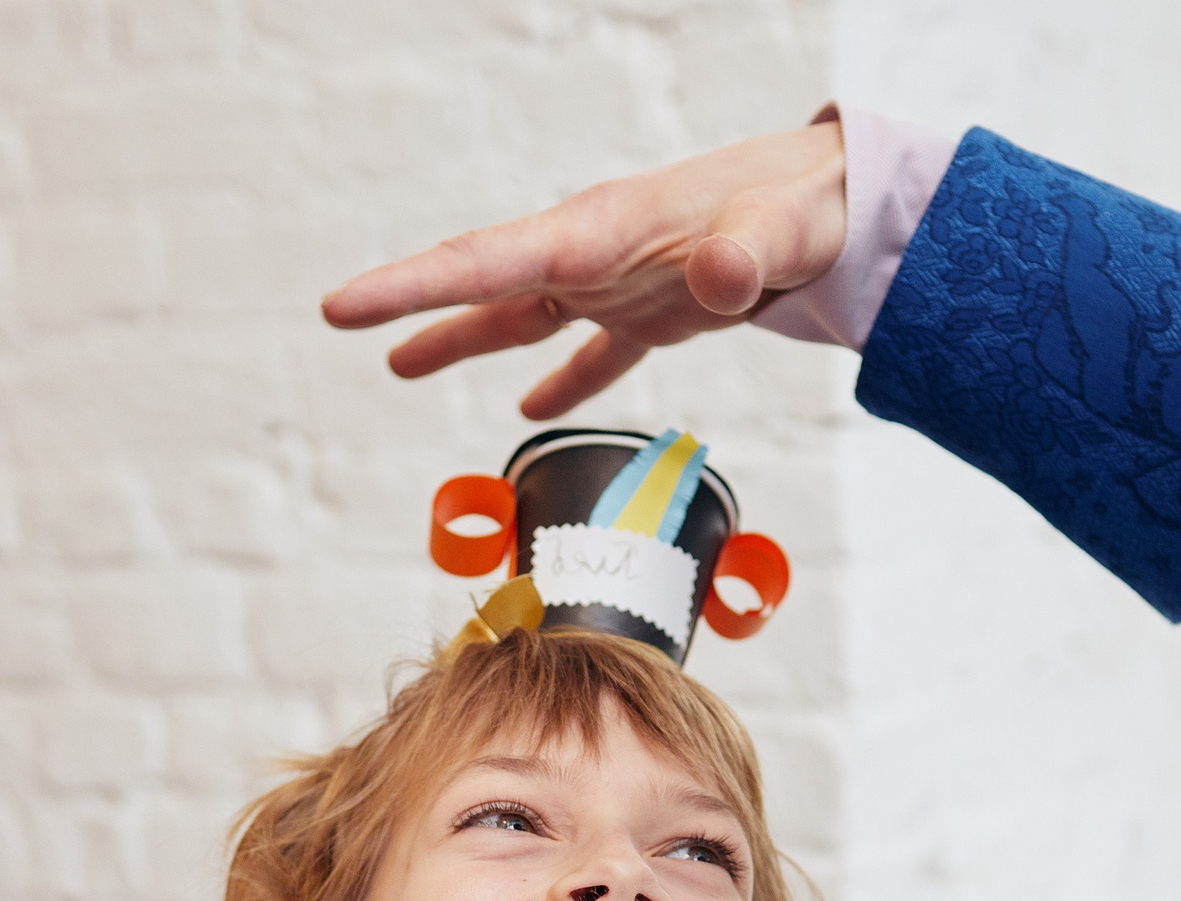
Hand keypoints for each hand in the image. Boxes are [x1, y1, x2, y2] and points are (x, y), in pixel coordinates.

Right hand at [321, 122, 846, 418]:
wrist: (839, 206)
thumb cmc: (805, 212)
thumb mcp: (776, 237)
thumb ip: (741, 258)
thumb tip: (717, 276)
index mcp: (598, 233)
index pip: (486, 261)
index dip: (412, 285)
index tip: (346, 305)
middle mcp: (592, 253)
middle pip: (485, 282)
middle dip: (412, 300)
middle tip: (340, 316)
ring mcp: (617, 280)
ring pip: (522, 316)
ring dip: (462, 341)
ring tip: (397, 367)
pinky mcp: (653, 308)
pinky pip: (591, 350)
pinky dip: (562, 381)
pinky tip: (532, 414)